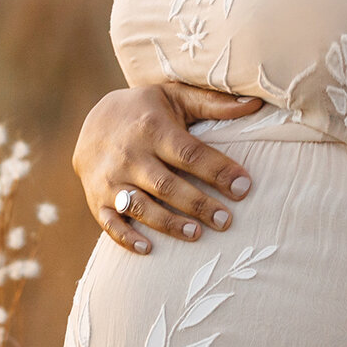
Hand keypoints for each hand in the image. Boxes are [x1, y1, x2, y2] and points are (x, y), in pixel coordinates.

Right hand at [73, 82, 261, 254]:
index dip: (217, 170)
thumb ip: (214, 103)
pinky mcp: (97, 199)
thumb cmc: (146, 111)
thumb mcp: (176, 96)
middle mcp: (130, 155)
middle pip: (167, 184)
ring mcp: (111, 180)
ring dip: (167, 223)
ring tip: (197, 234)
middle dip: (198, 204)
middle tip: (227, 221)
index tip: (244, 186)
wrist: (91, 120)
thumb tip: (255, 105)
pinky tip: (149, 250)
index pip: (189, 153)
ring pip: (140, 206)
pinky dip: (126, 238)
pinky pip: (110, 222)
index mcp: (153, 129)